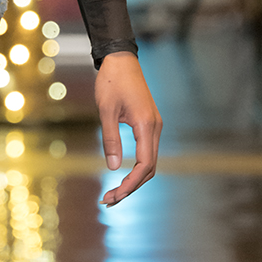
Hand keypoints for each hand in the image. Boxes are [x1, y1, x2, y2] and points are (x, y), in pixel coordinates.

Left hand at [95, 52, 161, 206]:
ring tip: (113, 194)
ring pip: (149, 162)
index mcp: (146, 125)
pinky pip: (147, 152)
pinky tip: (122, 176)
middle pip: (149, 168)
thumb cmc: (112, 82)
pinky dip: (136, 168)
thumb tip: (113, 167)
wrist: (121, 60)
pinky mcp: (149, 125)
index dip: (131, 183)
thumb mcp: (106, 111)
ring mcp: (154, 127)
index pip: (145, 164)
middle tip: (109, 200)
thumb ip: (110, 139)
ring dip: (133, 180)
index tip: (114, 195)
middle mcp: (155, 128)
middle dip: (131, 187)